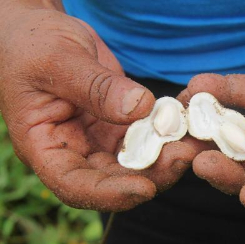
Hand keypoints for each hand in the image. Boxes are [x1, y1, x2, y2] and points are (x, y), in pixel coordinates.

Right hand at [0, 4, 195, 210]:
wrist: (43, 31)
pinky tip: (188, 121)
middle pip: (114, 179)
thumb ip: (94, 88)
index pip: (74, 185)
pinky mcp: (120, 124)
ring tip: (195, 140)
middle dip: (151, 174)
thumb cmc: (32, 45)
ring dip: (167, 155)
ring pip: (137, 161)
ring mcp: (100, 139)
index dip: (109, 195)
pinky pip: (147, 135)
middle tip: (185, 156)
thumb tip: (139, 108)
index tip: (145, 189)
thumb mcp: (57, 61)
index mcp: (44, 148)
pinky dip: (168, 132)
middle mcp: (74, 151)